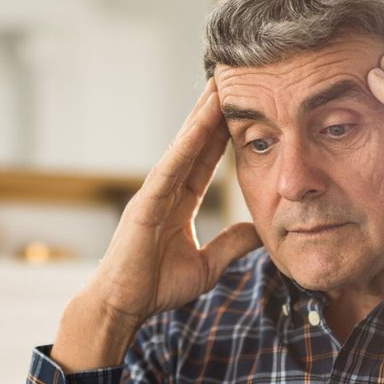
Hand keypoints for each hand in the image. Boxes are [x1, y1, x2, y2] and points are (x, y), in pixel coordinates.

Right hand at [51, 80, 260, 370]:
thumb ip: (231, 245)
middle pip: (194, 143)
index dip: (222, 132)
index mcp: (178, 201)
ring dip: (201, 116)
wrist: (123, 306)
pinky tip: (201, 124)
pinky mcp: (145, 204)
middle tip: (231, 77)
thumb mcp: (208, 265)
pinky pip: (170, 168)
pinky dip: (185, 145)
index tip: (240, 105)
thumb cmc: (155, 287)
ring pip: (182, 147)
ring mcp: (153, 193)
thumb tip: (260, 232)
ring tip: (218, 86)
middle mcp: (165, 190)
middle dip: (212, 111)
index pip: (206, 159)